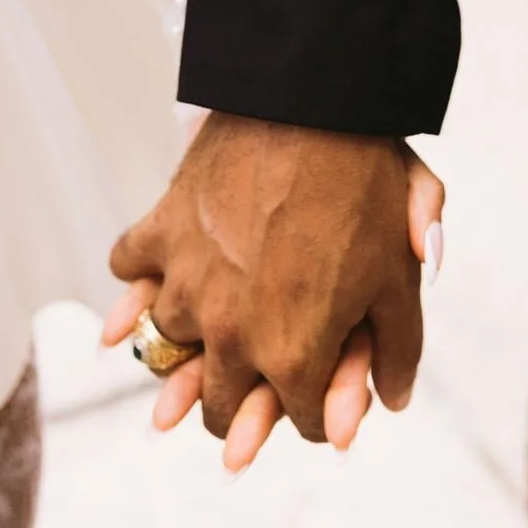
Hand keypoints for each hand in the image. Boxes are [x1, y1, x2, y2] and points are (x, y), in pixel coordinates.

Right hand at [103, 114, 444, 465]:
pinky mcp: (160, 233)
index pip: (298, 421)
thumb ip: (397, 349)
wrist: (314, 106)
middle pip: (218, 406)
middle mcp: (229, 332)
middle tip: (249, 390)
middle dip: (242, 405)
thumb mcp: (400, 277)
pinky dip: (139, 274)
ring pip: (168, 342)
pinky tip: (158, 272)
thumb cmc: (364, 189)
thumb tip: (394, 400)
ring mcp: (186, 283)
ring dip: (190, 338)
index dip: (316, 412)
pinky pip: (127, 270)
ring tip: (209, 323)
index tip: (318, 395)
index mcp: (293, 354)